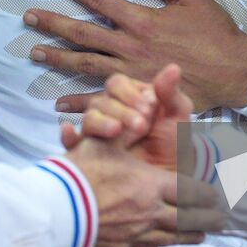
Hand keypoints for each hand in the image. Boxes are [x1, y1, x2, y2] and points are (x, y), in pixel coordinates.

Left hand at [24, 0, 246, 112]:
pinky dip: (80, 103)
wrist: (234, 71)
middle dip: (53, 23)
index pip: (99, 0)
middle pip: (82, 34)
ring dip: (57, 58)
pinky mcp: (138, 95)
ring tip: (34, 52)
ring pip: (85, 65)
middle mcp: (130, 47)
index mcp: (142, 20)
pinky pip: (103, 100)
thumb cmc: (215, 30)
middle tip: (28, 16)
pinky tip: (58, 103)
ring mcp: (132, 73)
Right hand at [63, 66, 196, 172]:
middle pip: (101, 100)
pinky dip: (68, 137)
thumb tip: (173, 68)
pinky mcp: (91, 153)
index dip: (130, 93)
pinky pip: (72, 144)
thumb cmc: (174, 144)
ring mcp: (99, 131)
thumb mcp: (177, 117)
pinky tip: (70, 134)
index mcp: (130, 96)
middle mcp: (111, 111)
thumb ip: (171, 94)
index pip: (117, 84)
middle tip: (141, 126)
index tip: (149, 108)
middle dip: (120, 111)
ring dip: (101, 123)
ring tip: (116, 132)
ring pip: (88, 119)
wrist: (170, 178)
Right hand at [64, 66, 219, 246]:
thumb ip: (141, 105)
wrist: (55, 212)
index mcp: (152, 185)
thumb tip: (172, 69)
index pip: (191, 193)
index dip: (207, 197)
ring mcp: (136, 234)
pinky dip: (156, 246)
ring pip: (171, 238)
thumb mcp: (108, 137)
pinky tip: (159, 246)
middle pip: (187, 221)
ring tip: (200, 236)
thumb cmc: (83, 171)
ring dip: (188, 237)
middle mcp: (150, 212)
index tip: (217, 198)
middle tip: (218, 221)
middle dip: (205, 221)